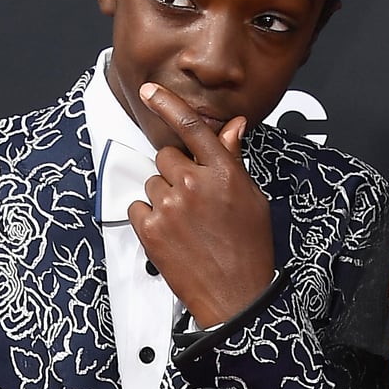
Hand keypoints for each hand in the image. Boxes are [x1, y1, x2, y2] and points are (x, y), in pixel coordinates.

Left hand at [125, 83, 275, 329]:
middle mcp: (194, 184)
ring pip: (152, 183)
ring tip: (185, 223)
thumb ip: (232, 160)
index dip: (167, 104)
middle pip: (166, 157)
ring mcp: (169, 207)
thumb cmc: (249, 248)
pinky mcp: (150, 230)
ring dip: (163, 197)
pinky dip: (149, 218)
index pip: (191, 127)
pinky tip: (171, 234)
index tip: (149, 91)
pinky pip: (137, 207)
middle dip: (175, 173)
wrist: (236, 296)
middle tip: (192, 200)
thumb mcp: (250, 198)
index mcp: (223, 172)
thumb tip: (232, 126)